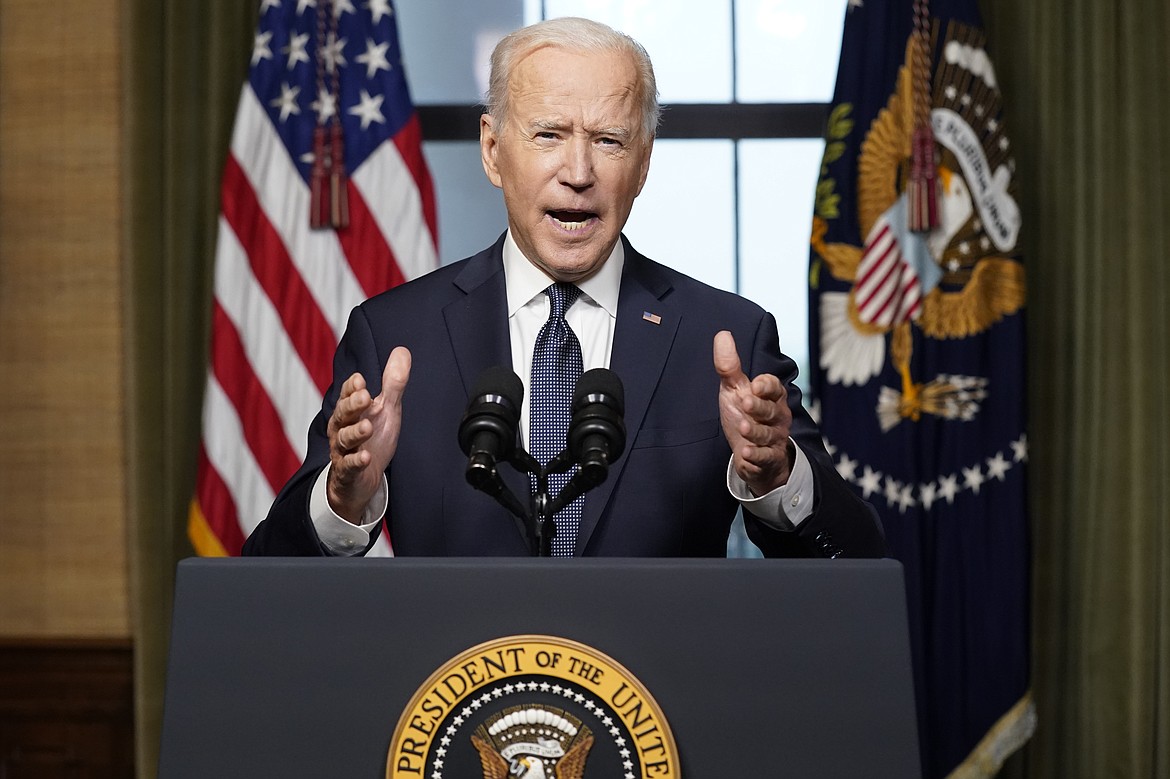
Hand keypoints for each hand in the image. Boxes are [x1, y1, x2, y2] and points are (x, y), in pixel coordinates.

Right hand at [325, 346, 410, 521]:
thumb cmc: (372, 439)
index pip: (347, 395)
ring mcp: (343, 450)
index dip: (352, 388)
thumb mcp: (386, 409)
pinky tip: (365, 457)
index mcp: (350, 411)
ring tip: (367, 427)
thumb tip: (403, 351)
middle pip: (343, 414)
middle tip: (365, 396)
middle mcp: (342, 428)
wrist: (362, 478)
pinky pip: (349, 466)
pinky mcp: (348, 472)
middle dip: (353, 405)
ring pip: (344, 439)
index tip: (360, 380)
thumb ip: (393, 383)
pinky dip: (356, 462)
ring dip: (355, 432)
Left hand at [713, 330, 793, 495]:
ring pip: (768, 435)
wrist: (751, 452)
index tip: (755, 384)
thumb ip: (730, 366)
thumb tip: (722, 334)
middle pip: (771, 411)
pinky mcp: (769, 459)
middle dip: (759, 407)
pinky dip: (756, 457)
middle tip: (745, 402)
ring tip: (743, 428)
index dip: (766, 385)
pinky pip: (766, 458)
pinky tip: (746, 454)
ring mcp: (775, 439)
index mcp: (771, 397)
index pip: (774, 387)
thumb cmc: (744, 414)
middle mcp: (777, 417)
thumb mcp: (734, 390)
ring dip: (756, 432)